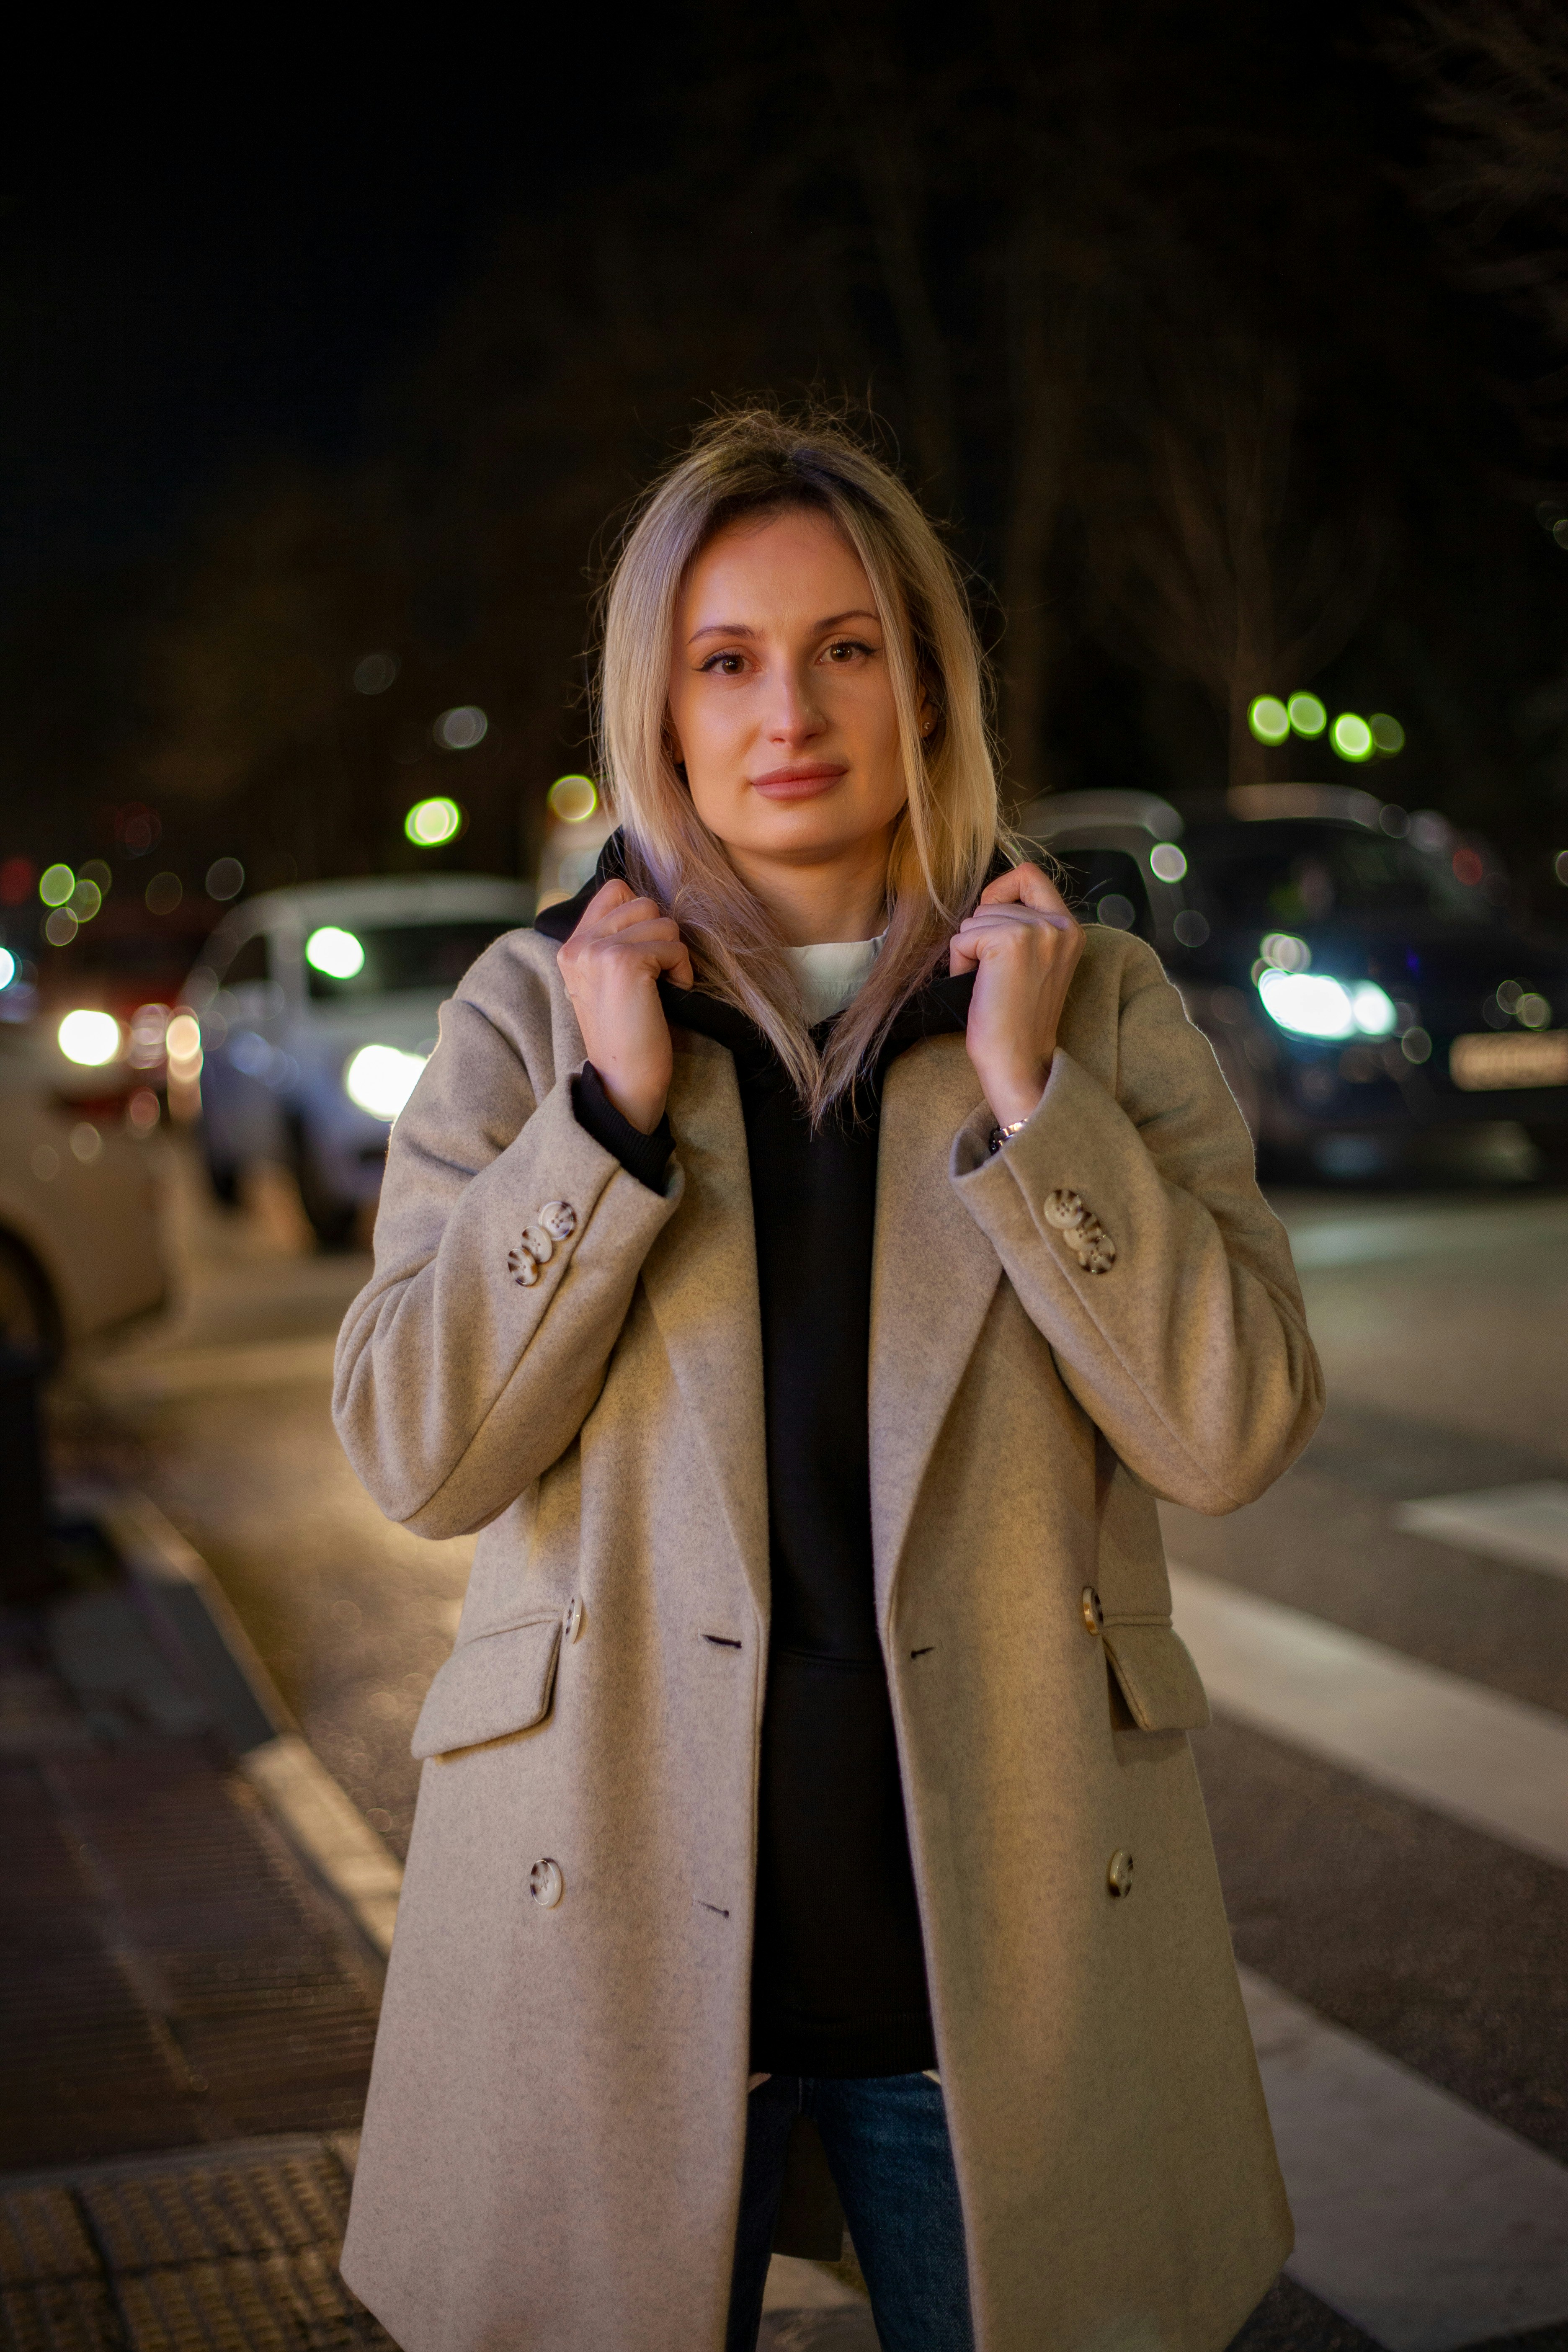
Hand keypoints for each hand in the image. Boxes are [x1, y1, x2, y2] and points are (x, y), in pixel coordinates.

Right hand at [557, 880, 694, 1132]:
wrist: (624, 1082)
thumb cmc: (628, 1035)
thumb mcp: (609, 981)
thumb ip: (616, 941)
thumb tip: (653, 907)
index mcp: (571, 947)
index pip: (615, 889)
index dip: (642, 914)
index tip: (646, 954)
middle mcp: (578, 945)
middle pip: (643, 902)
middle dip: (662, 938)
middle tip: (656, 978)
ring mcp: (598, 951)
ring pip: (662, 921)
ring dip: (673, 955)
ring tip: (661, 988)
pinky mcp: (624, 962)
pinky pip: (674, 946)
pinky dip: (682, 971)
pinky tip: (669, 996)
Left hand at [949, 863, 1083, 1128]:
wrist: (1019, 1061)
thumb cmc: (1018, 1020)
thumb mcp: (1036, 963)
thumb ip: (1025, 928)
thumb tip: (986, 902)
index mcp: (1069, 928)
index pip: (1030, 875)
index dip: (1000, 889)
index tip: (990, 920)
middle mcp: (1059, 924)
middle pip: (992, 901)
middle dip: (981, 936)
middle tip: (996, 978)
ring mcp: (1036, 931)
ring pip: (974, 920)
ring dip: (970, 953)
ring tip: (990, 986)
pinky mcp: (1009, 942)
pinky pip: (961, 938)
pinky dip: (959, 964)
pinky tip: (979, 989)